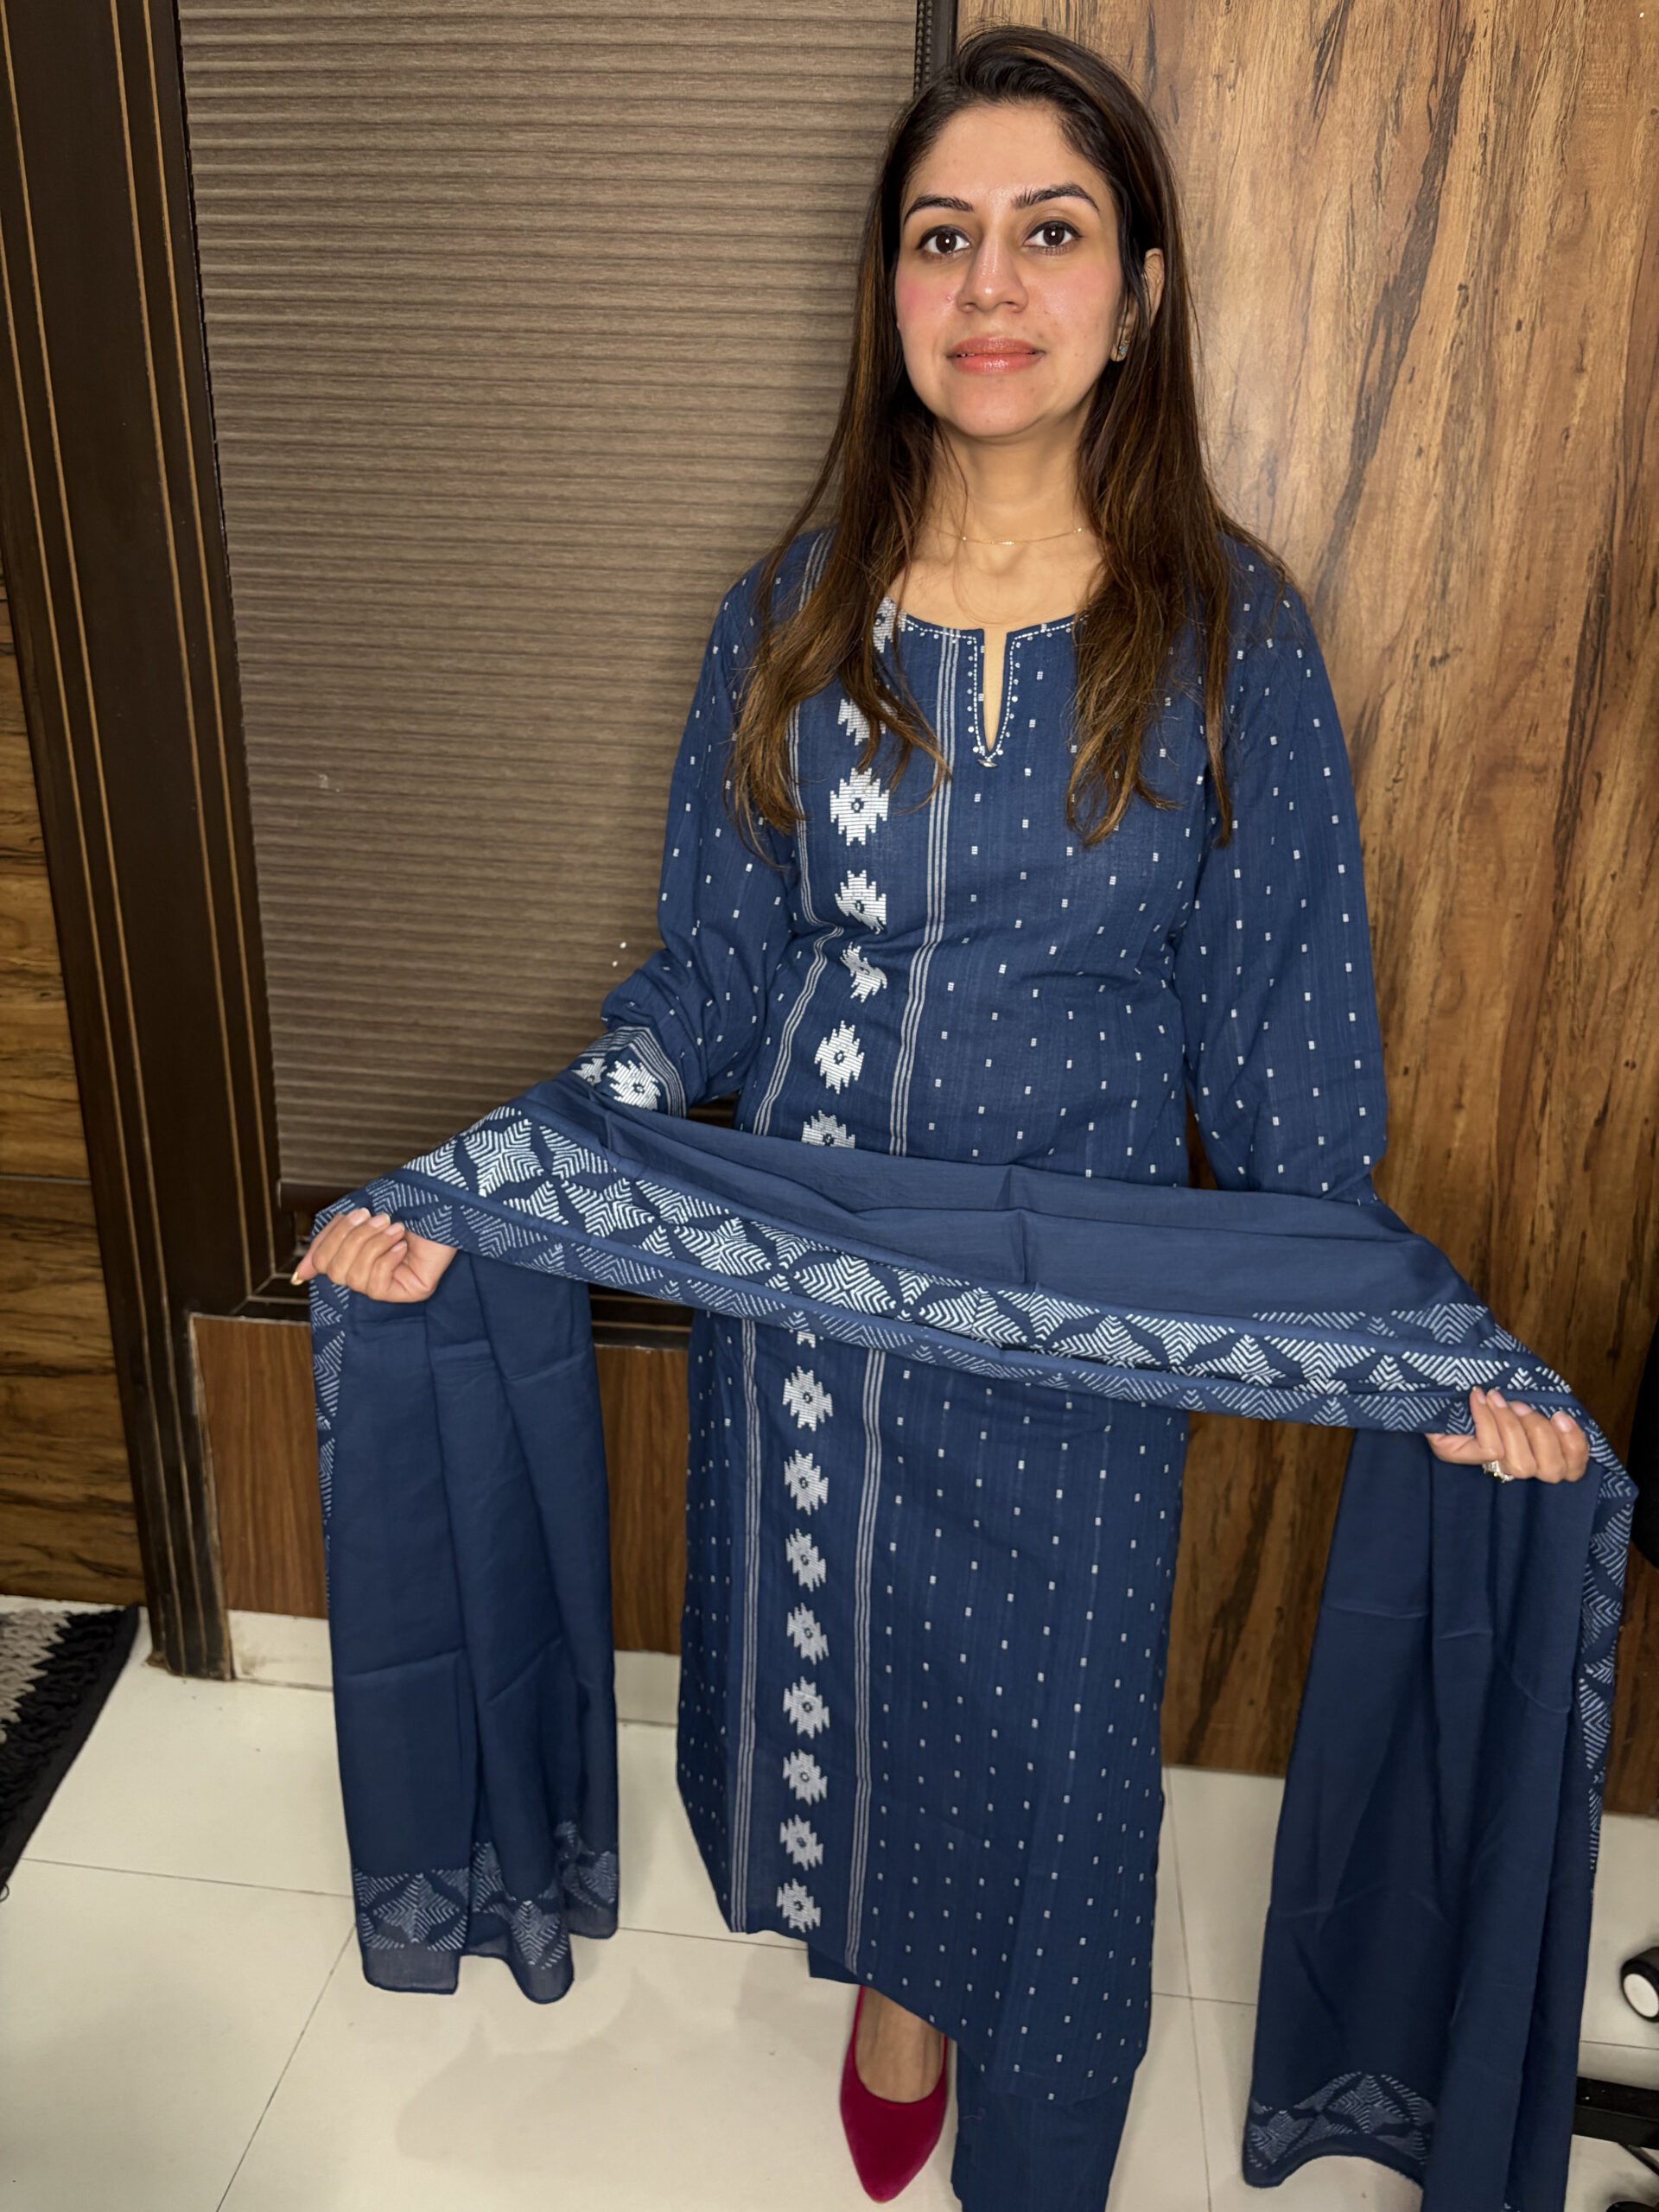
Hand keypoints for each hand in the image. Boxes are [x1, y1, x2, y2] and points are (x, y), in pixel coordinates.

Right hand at [291, 1208, 457, 1303]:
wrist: (446, 1200)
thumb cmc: (408, 1203)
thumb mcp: (360, 1216)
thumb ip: (329, 1240)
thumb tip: (301, 1274)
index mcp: (358, 1256)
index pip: (322, 1262)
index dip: (329, 1241)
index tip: (355, 1215)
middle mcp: (372, 1274)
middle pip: (333, 1271)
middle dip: (353, 1240)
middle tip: (379, 1218)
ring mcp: (391, 1286)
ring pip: (353, 1279)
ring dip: (372, 1246)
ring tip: (394, 1228)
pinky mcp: (408, 1294)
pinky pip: (375, 1286)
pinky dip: (387, 1259)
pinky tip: (403, 1246)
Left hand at [1427, 1386, 1589, 1482]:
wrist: (1422, 1387)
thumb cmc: (1477, 1392)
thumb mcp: (1514, 1399)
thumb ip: (1538, 1407)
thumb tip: (1562, 1406)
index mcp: (1533, 1456)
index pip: (1572, 1471)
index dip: (1576, 1447)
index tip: (1563, 1415)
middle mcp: (1512, 1470)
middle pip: (1551, 1470)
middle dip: (1542, 1433)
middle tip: (1521, 1404)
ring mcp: (1485, 1467)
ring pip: (1521, 1465)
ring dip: (1514, 1426)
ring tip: (1499, 1398)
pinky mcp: (1457, 1457)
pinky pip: (1490, 1449)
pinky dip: (1487, 1420)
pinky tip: (1479, 1397)